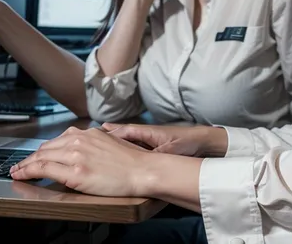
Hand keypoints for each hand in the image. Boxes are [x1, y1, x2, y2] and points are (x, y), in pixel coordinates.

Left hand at [9, 126, 158, 196]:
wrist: (143, 170)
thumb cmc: (131, 160)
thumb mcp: (110, 142)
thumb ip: (93, 142)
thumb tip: (81, 145)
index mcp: (89, 132)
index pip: (58, 139)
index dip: (43, 149)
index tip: (35, 156)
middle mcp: (80, 139)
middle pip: (47, 147)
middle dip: (31, 157)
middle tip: (20, 165)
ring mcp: (77, 155)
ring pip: (41, 157)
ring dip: (26, 164)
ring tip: (18, 171)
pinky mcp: (76, 172)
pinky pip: (45, 169)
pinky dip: (29, 171)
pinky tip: (23, 175)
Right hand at [102, 122, 227, 156]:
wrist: (202, 141)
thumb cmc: (188, 141)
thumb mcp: (173, 149)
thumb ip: (160, 153)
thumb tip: (146, 159)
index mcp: (149, 132)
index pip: (126, 131)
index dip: (111, 133)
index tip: (96, 134)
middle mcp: (146, 134)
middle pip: (122, 134)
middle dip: (107, 135)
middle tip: (89, 135)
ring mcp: (148, 140)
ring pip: (127, 141)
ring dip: (113, 141)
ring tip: (96, 143)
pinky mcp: (152, 147)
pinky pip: (134, 147)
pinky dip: (123, 148)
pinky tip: (116, 154)